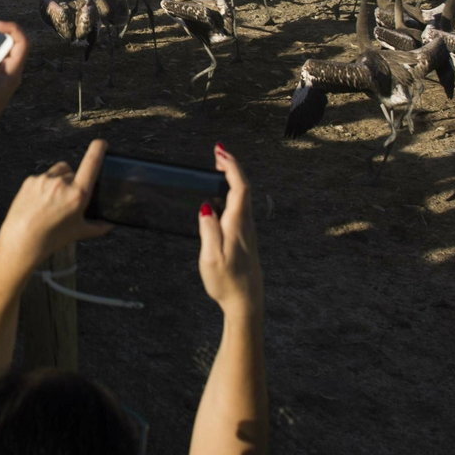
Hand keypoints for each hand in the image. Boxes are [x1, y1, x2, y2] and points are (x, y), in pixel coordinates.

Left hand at [0, 138, 110, 277]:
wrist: (21, 241)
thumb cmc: (53, 238)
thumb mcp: (79, 232)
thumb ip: (97, 227)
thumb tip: (110, 225)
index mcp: (78, 194)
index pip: (91, 163)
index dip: (99, 148)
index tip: (102, 143)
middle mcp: (61, 183)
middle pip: (73, 172)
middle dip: (73, 182)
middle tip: (68, 200)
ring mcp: (44, 180)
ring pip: (57, 172)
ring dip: (59, 180)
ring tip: (53, 201)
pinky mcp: (30, 180)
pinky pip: (42, 178)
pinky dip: (44, 186)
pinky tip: (39, 203)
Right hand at [198, 144, 260, 315]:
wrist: (246, 303)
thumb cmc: (227, 283)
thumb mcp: (211, 258)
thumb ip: (208, 230)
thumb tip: (206, 206)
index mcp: (237, 225)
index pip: (239, 187)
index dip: (231, 166)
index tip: (219, 151)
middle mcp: (246, 225)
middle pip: (243, 188)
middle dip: (231, 167)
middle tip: (217, 153)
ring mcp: (247, 231)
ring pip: (243, 197)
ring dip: (232, 179)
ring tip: (217, 168)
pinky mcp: (245, 239)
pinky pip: (240, 207)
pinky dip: (232, 193)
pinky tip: (221, 197)